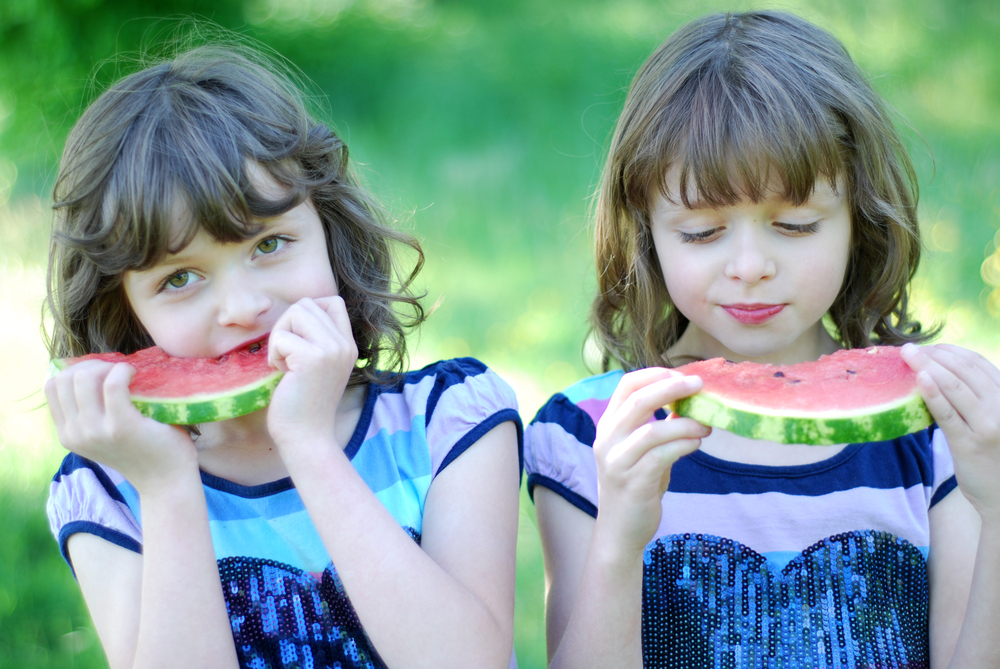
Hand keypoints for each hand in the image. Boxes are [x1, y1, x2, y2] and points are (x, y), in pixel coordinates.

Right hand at [44, 360, 197, 494]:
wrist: (166, 480)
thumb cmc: (143, 450)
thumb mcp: (104, 433)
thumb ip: (91, 410)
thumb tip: (92, 369)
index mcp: (67, 434)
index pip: (53, 386)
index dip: (77, 371)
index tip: (102, 373)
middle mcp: (75, 434)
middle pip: (66, 378)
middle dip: (92, 366)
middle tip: (117, 372)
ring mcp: (95, 431)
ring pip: (83, 377)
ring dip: (107, 367)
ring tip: (127, 374)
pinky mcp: (121, 426)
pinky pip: (113, 383)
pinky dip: (123, 371)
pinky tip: (136, 375)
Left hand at [266, 296, 357, 453]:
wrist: (306, 437)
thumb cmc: (304, 404)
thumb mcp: (320, 365)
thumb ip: (317, 339)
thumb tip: (295, 313)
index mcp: (348, 345)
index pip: (333, 301)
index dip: (308, 312)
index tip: (299, 340)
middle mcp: (344, 344)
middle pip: (306, 304)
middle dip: (287, 326)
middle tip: (287, 356)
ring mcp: (331, 350)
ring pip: (294, 313)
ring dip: (280, 337)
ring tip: (286, 363)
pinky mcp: (312, 358)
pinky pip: (280, 337)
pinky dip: (274, 354)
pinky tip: (282, 375)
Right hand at [592, 368, 709, 557]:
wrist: (620, 531)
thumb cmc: (636, 487)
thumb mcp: (643, 451)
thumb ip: (658, 426)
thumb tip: (688, 401)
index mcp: (608, 426)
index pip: (627, 385)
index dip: (656, 374)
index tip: (683, 376)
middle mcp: (607, 440)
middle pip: (638, 400)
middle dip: (672, 387)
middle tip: (700, 385)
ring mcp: (617, 461)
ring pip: (652, 429)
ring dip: (685, 423)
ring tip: (706, 425)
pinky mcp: (632, 482)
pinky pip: (661, 455)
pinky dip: (683, 444)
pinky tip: (697, 443)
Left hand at [901, 343, 999, 522]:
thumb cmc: (996, 457)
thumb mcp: (998, 420)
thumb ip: (982, 398)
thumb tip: (944, 374)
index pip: (979, 363)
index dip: (952, 351)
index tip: (931, 347)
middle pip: (965, 370)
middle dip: (935, 355)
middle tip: (911, 349)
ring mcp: (988, 426)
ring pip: (955, 386)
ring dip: (928, 365)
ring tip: (907, 355)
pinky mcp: (968, 444)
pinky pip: (947, 413)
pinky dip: (932, 393)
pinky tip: (918, 379)